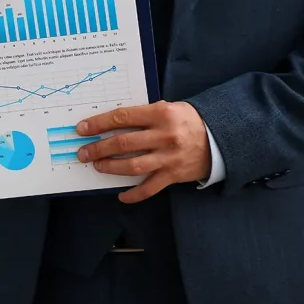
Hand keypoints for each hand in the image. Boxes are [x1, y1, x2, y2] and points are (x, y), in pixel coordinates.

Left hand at [76, 101, 210, 203]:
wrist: (221, 139)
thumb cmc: (189, 120)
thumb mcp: (168, 107)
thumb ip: (144, 114)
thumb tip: (111, 122)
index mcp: (160, 113)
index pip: (122, 118)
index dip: (98, 123)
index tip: (82, 129)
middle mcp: (164, 136)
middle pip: (123, 143)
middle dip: (98, 149)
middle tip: (83, 153)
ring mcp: (169, 157)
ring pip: (132, 166)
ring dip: (110, 167)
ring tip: (97, 166)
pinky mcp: (174, 175)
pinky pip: (149, 188)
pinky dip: (133, 194)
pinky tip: (121, 196)